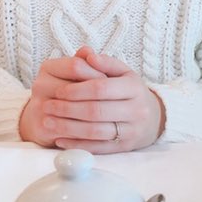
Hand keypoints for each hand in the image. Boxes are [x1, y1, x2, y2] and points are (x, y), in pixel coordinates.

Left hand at [19, 47, 164, 152]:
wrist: (154, 117)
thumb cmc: (131, 92)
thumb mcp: (123, 72)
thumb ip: (105, 62)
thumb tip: (87, 54)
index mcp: (134, 88)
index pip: (101, 88)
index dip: (77, 90)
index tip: (58, 90)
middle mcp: (136, 110)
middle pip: (96, 111)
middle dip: (68, 109)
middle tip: (47, 106)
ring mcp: (131, 131)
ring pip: (95, 131)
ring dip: (68, 128)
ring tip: (48, 122)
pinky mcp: (124, 147)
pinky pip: (98, 148)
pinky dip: (77, 144)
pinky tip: (60, 139)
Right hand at [19, 53, 105, 147]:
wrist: (43, 119)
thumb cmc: (67, 91)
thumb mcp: (76, 73)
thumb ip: (85, 62)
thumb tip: (89, 51)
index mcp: (48, 67)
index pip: (76, 66)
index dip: (97, 74)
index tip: (111, 82)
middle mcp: (40, 85)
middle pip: (74, 88)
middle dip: (97, 96)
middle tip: (116, 102)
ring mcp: (39, 106)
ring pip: (72, 111)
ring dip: (94, 116)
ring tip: (110, 117)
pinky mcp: (42, 127)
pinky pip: (68, 130)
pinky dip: (86, 132)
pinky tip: (101, 131)